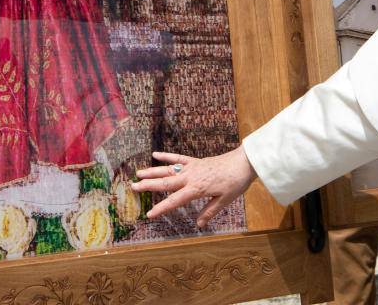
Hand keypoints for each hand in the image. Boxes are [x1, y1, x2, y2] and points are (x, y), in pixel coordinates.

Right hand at [132, 147, 256, 227]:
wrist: (244, 162)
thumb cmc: (236, 182)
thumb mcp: (225, 201)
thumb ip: (210, 211)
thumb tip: (199, 224)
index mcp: (197, 188)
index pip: (175, 200)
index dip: (161, 208)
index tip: (148, 214)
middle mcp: (191, 177)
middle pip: (165, 183)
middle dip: (148, 186)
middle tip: (133, 187)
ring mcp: (192, 167)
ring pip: (168, 170)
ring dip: (153, 171)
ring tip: (138, 173)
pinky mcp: (196, 161)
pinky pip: (178, 157)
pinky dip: (167, 156)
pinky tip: (155, 154)